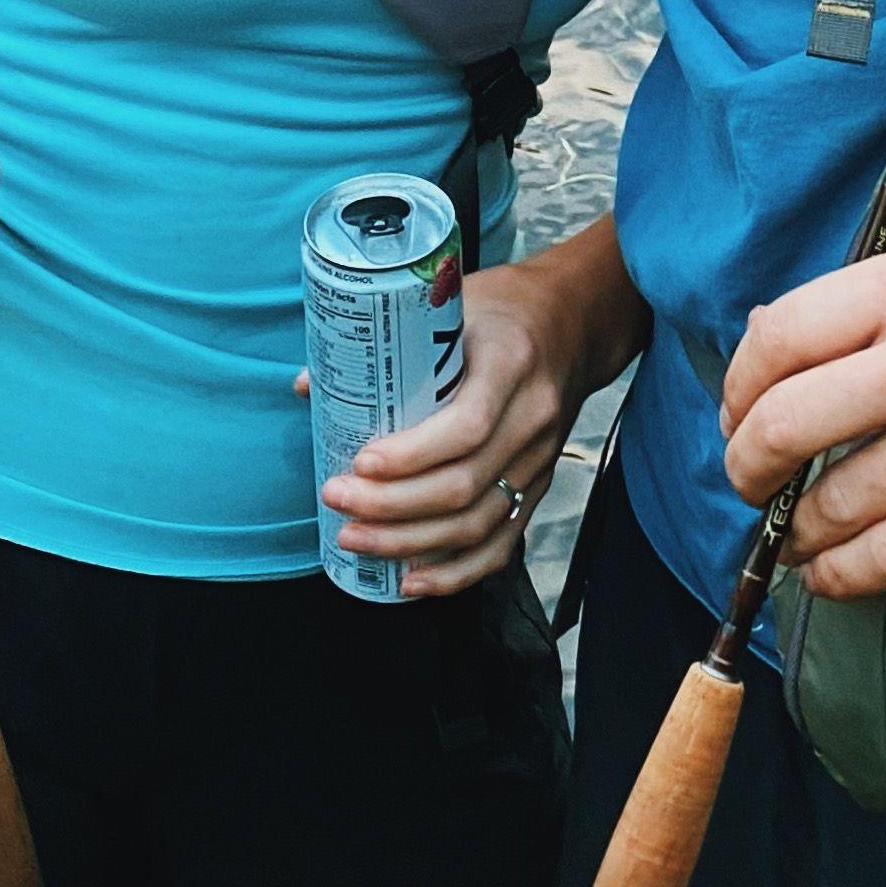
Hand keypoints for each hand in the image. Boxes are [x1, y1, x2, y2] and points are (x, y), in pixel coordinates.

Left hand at [317, 258, 597, 597]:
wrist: (574, 321)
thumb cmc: (504, 309)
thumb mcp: (452, 305)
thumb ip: (386, 343)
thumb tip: (311, 387)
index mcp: (511, 363)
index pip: (467, 427)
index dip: (411, 456)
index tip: (360, 462)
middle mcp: (532, 418)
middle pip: (464, 485)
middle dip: (392, 507)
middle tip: (338, 501)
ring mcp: (540, 459)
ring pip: (478, 523)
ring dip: (411, 544)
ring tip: (355, 539)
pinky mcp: (539, 486)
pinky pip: (502, 544)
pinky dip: (456, 573)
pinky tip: (411, 582)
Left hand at [720, 237, 885, 602]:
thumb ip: (878, 299)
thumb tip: (776, 344)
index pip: (778, 337)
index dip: (737, 387)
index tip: (737, 413)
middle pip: (785, 424)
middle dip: (745, 466)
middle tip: (747, 481)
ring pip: (834, 503)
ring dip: (794, 531)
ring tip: (792, 534)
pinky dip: (843, 575)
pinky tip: (832, 572)